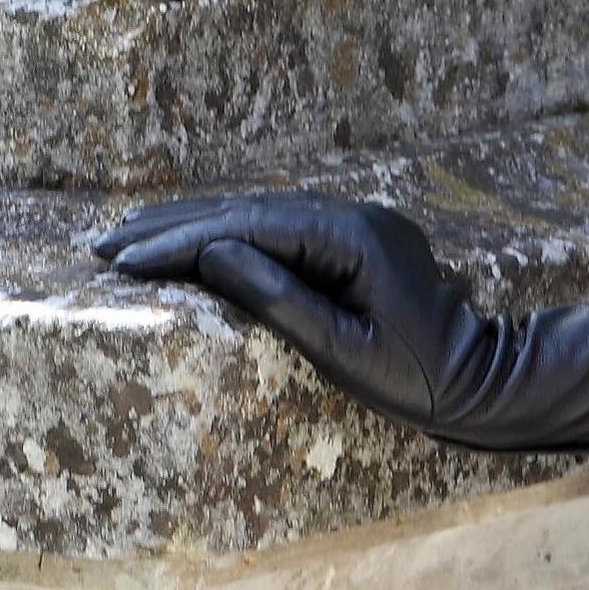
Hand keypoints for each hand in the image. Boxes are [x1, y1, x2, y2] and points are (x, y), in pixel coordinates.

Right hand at [93, 190, 480, 423]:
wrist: (487, 379)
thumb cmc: (422, 378)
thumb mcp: (345, 350)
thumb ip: (278, 299)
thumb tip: (211, 255)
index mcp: (350, 236)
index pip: (247, 227)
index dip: (180, 243)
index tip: (124, 260)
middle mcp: (350, 215)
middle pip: (244, 210)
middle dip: (170, 227)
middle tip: (101, 246)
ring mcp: (352, 222)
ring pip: (256, 214)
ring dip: (190, 227)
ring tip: (126, 243)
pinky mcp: (351, 240)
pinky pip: (276, 229)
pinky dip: (226, 236)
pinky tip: (189, 245)